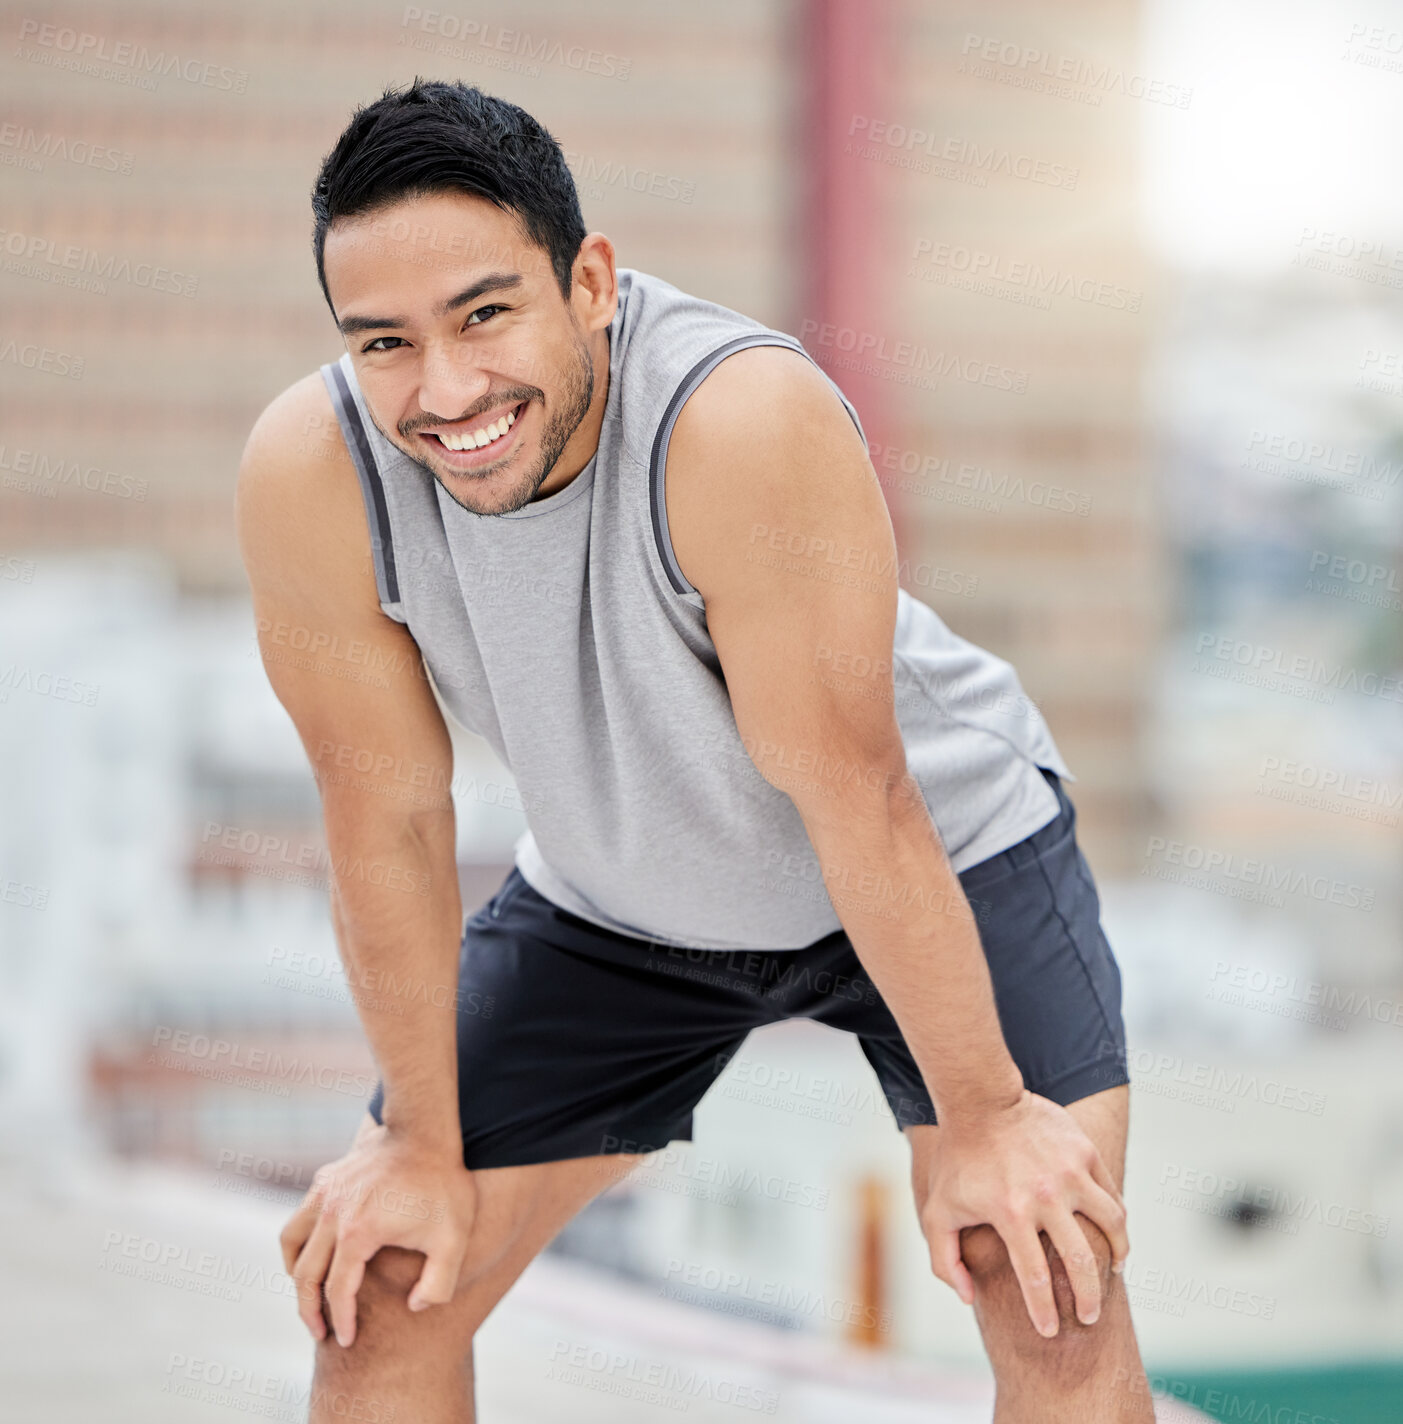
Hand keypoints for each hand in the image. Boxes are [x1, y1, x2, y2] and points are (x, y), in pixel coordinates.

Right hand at [279, 1119, 476, 1348]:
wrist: (426, 1130)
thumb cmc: (442, 1185)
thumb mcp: (454, 1239)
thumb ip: (439, 1284)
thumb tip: (415, 1307)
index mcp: (357, 1233)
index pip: (338, 1291)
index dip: (341, 1321)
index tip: (346, 1341)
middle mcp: (332, 1214)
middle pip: (306, 1275)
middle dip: (310, 1310)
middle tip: (320, 1333)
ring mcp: (325, 1194)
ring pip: (291, 1244)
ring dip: (295, 1275)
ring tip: (307, 1296)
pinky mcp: (326, 1179)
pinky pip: (300, 1219)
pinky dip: (298, 1242)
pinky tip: (314, 1254)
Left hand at [915, 1089, 1128, 1336]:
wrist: (980, 1099)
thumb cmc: (958, 1159)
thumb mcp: (937, 1209)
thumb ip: (945, 1259)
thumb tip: (969, 1298)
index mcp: (1010, 1213)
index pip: (1036, 1278)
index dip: (1045, 1313)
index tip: (1050, 1331)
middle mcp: (1045, 1194)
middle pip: (1082, 1261)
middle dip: (1089, 1298)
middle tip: (1088, 1317)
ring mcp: (1069, 1171)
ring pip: (1112, 1224)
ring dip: (1119, 1255)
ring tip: (1113, 1271)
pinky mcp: (1084, 1151)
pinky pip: (1112, 1193)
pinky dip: (1116, 1219)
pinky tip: (1112, 1232)